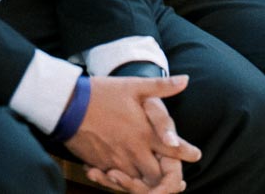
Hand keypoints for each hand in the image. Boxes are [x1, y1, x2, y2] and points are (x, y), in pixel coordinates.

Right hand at [65, 75, 199, 192]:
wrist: (68, 106)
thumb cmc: (102, 93)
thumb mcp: (134, 85)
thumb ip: (161, 86)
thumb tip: (186, 79)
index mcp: (144, 132)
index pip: (173, 150)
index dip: (186, 154)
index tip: (196, 155)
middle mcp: (132, 151)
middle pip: (156, 175)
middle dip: (167, 178)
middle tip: (177, 179)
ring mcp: (115, 161)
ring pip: (136, 182)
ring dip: (146, 183)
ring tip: (155, 184)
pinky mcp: (100, 165)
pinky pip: (116, 181)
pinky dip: (124, 182)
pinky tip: (127, 179)